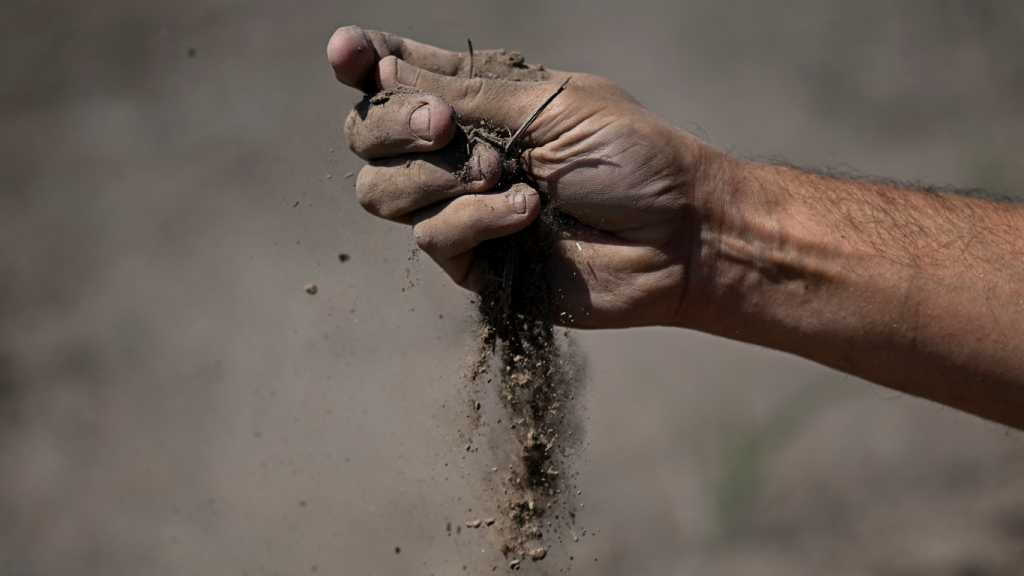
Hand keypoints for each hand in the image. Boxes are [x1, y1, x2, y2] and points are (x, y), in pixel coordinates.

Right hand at [328, 26, 726, 328]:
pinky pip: (433, 237)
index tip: (345, 53)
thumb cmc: (630, 157)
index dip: (361, 64)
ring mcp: (460, 208)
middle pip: (366, 135)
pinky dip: (477, 218)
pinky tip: (527, 212)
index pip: (396, 76)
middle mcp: (457, 152)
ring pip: (381, 191)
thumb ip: (464, 90)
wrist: (679, 235)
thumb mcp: (548, 103)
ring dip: (437, 176)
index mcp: (478, 100)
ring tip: (503, 173)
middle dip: (392, 124)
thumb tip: (381, 69)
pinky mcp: (473, 262)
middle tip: (444, 124)